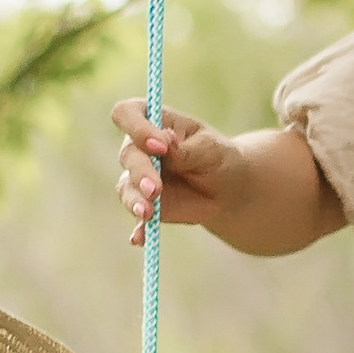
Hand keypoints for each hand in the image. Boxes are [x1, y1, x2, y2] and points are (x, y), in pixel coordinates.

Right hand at [112, 98, 244, 245]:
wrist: (227, 189)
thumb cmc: (219, 157)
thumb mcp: (211, 148)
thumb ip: (187, 149)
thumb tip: (166, 142)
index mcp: (154, 122)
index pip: (127, 114)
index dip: (137, 128)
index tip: (161, 145)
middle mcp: (140, 148)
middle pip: (128, 155)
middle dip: (141, 172)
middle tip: (155, 189)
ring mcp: (138, 177)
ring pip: (126, 187)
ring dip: (135, 200)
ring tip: (148, 213)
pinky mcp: (144, 204)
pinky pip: (137, 218)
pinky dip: (139, 229)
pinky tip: (140, 239)